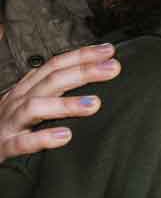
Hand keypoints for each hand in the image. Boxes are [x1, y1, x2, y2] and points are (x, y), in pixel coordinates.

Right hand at [0, 43, 119, 162]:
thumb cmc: (10, 124)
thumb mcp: (29, 102)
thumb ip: (54, 90)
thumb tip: (89, 75)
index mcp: (26, 89)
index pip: (55, 66)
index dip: (81, 56)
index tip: (109, 51)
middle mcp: (18, 101)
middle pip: (51, 80)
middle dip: (83, 72)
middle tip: (112, 68)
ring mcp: (11, 122)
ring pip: (35, 107)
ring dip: (66, 104)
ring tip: (94, 104)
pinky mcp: (5, 146)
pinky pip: (23, 142)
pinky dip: (43, 138)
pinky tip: (65, 136)